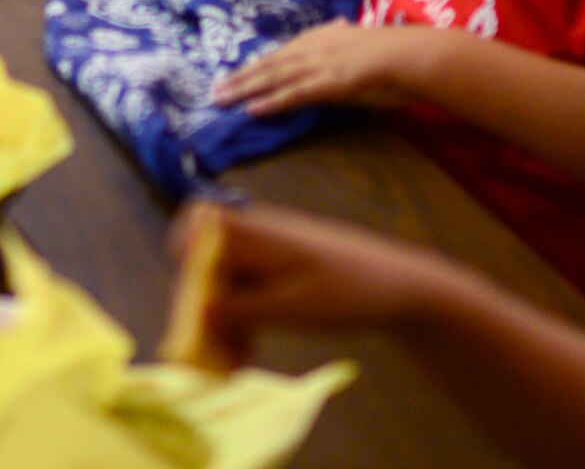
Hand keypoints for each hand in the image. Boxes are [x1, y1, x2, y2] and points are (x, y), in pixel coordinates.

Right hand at [170, 202, 454, 356]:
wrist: (401, 289)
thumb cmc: (350, 292)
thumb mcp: (295, 309)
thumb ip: (245, 310)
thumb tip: (199, 311)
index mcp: (258, 235)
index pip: (201, 218)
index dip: (183, 245)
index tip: (186, 291)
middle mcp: (257, 238)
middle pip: (207, 263)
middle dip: (202, 308)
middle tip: (208, 354)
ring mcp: (267, 256)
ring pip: (226, 285)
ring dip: (223, 323)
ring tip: (232, 367)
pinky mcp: (278, 274)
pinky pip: (246, 294)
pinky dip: (243, 322)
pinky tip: (247, 356)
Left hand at [211, 22, 437, 114]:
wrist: (416, 54)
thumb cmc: (398, 52)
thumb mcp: (363, 38)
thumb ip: (345, 35)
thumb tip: (337, 27)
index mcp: (323, 36)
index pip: (282, 51)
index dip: (257, 63)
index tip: (235, 73)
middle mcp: (315, 47)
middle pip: (270, 63)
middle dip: (240, 77)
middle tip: (214, 90)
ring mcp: (321, 65)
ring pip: (274, 78)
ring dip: (245, 90)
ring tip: (221, 101)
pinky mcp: (330, 84)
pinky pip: (294, 95)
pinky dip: (271, 102)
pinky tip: (252, 110)